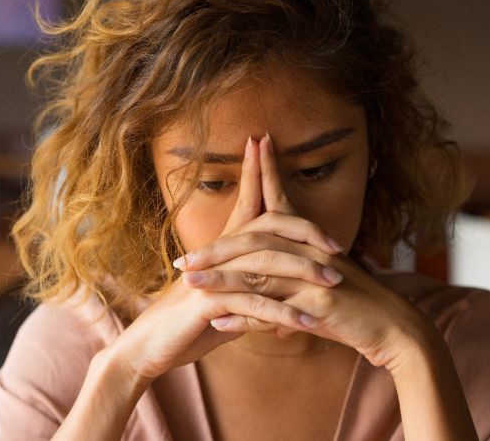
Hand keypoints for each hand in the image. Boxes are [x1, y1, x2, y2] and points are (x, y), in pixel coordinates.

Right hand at [110, 137, 315, 381]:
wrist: (151, 346)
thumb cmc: (189, 322)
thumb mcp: (225, 300)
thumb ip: (251, 287)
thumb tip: (278, 286)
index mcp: (223, 247)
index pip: (247, 202)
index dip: (259, 172)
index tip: (267, 143)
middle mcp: (218, 254)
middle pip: (266, 227)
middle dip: (304, 231)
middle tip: (338, 247)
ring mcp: (212, 276)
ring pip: (265, 264)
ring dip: (304, 273)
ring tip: (335, 283)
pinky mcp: (208, 302)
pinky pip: (254, 304)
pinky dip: (283, 313)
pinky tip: (308, 322)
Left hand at [180, 134, 434, 369]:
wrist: (394, 328)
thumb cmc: (354, 306)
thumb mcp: (319, 283)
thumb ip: (288, 276)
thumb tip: (258, 279)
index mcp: (309, 242)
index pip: (278, 202)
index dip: (262, 174)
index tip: (248, 147)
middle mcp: (309, 254)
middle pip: (254, 242)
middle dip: (215, 250)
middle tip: (180, 259)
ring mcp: (313, 279)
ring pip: (257, 275)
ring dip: (219, 281)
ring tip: (188, 285)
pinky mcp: (318, 306)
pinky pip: (273, 311)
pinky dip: (244, 318)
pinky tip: (219, 323)